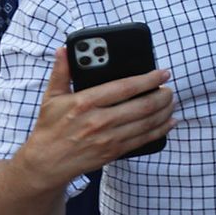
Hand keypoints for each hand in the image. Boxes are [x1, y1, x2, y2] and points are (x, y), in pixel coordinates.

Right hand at [12, 49, 173, 190]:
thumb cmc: (50, 127)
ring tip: (171, 101)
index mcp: (84, 103)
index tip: (162, 72)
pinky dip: (160, 130)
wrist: (45, 164)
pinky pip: (143, 140)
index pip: (124, 87)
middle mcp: (98, 121)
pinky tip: (170, 122)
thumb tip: (64, 50)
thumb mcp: (51, 97)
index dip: (148, 79)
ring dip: (165, 111)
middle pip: (142, 106)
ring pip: (147, 123)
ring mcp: (107, 139)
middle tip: (169, 88)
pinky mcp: (113, 152)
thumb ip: (61, 72)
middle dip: (162, 95)